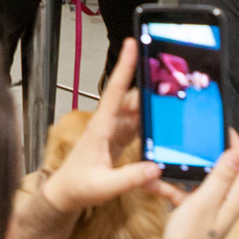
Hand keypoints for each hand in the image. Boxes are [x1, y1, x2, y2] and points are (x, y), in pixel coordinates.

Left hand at [42, 40, 161, 212]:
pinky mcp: (118, 140)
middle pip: (131, 98)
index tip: (131, 44)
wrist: (65, 194)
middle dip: (149, 89)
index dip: (124, 67)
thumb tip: (156, 168)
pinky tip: (164, 125)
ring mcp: (112, 131)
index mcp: (101, 128)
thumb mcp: (104, 186)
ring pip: (136, 111)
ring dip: (151, 107)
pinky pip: (137, 126)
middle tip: (172, 81)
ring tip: (173, 101)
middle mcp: (107, 124)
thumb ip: (130, 178)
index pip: (114, 92)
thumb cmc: (78, 187)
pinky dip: (150, 124)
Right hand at [150, 131, 238, 238]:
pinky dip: (172, 187)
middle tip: (190, 139)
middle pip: (222, 167)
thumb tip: (235, 154)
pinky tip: (156, 185)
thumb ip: (220, 177)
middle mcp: (225, 201)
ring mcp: (210, 207)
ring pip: (200, 178)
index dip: (234, 142)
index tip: (219, 127)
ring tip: (167, 163)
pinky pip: (185, 192)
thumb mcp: (203, 203)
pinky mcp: (195, 212)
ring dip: (184, 170)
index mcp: (233, 198)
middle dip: (205, 153)